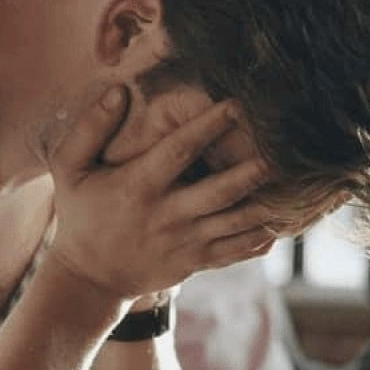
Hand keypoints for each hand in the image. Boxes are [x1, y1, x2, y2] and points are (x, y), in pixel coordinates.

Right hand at [46, 87, 272, 302]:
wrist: (89, 278)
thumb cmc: (81, 215)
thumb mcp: (71, 170)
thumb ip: (91, 129)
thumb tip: (118, 91)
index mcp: (138, 186)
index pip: (178, 151)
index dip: (208, 126)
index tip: (236, 104)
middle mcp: (167, 215)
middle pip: (219, 191)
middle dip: (252, 170)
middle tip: (283, 150)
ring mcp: (185, 242)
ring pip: (235, 224)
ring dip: (268, 204)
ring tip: (298, 184)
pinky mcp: (196, 262)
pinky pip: (236, 251)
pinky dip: (263, 237)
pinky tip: (288, 221)